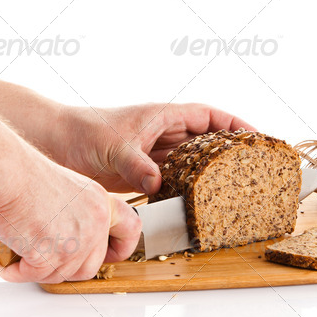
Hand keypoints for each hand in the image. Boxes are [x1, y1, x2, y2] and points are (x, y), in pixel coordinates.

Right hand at [0, 154, 140, 282]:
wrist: (8, 172)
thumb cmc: (26, 176)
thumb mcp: (69, 190)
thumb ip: (78, 215)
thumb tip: (68, 241)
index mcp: (101, 203)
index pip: (131, 230)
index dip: (120, 248)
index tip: (108, 254)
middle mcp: (95, 222)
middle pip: (92, 265)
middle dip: (67, 268)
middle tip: (45, 260)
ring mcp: (76, 241)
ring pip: (62, 275)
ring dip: (37, 270)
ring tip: (18, 254)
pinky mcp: (51, 254)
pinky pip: (33, 276)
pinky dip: (13, 271)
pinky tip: (0, 259)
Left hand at [55, 103, 255, 193]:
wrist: (58, 144)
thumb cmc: (85, 132)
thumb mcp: (114, 146)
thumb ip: (137, 164)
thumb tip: (158, 183)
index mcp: (164, 116)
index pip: (210, 115)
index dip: (236, 124)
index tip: (257, 137)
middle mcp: (165, 134)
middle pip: (207, 140)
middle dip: (229, 151)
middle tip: (254, 168)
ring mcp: (157, 154)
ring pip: (194, 162)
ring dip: (210, 173)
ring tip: (233, 188)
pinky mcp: (146, 171)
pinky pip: (176, 179)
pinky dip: (188, 189)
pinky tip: (198, 201)